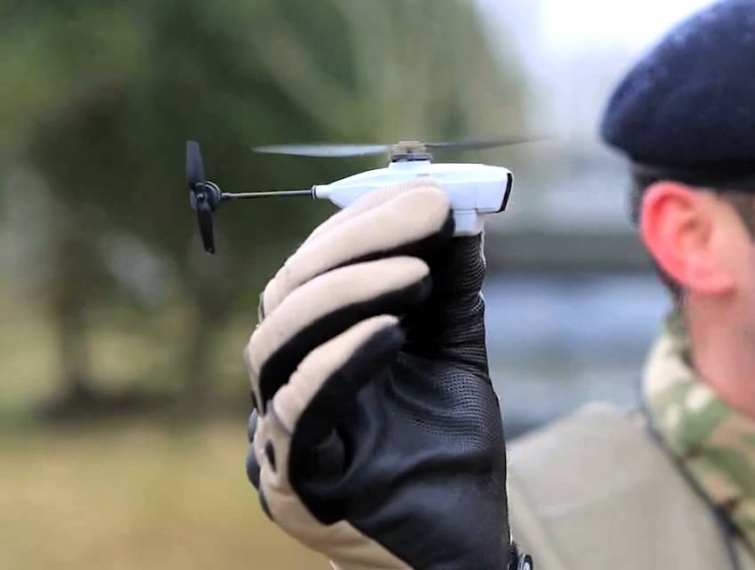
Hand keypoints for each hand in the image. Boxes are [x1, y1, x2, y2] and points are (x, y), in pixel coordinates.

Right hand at [242, 181, 521, 569]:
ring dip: (346, 293)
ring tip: (415, 274)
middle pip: (287, 293)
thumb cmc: (448, 452)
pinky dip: (341, 361)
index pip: (314, 268)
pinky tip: (393, 332)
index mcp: (316, 346)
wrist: (461, 542)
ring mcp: (279, 432)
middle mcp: (285, 381)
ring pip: (275, 343)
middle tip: (427, 213)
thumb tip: (461, 217)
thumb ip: (451, 294)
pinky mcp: (295, 479)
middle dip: (357, 243)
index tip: (429, 192)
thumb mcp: (454, 356)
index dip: (364, 222)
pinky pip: (298, 411)